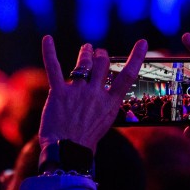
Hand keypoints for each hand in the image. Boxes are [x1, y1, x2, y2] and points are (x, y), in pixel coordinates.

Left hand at [38, 36, 146, 151]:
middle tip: (99, 54)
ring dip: (86, 53)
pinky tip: (47, 39)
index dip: (136, 57)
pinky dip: (49, 52)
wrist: (68, 150)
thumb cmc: (86, 141)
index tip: (142, 43)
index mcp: (111, 102)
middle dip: (101, 56)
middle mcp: (96, 93)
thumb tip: (102, 95)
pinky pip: (54, 68)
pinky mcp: (58, 92)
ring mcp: (77, 91)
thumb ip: (104, 105)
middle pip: (102, 64)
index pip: (128, 76)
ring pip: (84, 63)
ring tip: (86, 49)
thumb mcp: (104, 122)